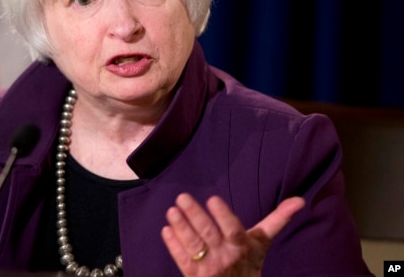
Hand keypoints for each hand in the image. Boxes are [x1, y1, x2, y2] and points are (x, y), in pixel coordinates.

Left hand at [161, 193, 304, 276]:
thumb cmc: (250, 262)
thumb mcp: (262, 243)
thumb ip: (278, 220)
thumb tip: (300, 200)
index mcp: (242, 246)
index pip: (233, 229)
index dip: (223, 215)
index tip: (213, 199)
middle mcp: (225, 257)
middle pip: (208, 235)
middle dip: (195, 216)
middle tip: (182, 197)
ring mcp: (209, 268)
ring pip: (193, 247)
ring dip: (181, 228)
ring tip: (171, 211)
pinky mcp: (194, 276)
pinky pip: (182, 260)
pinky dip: (173, 246)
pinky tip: (166, 230)